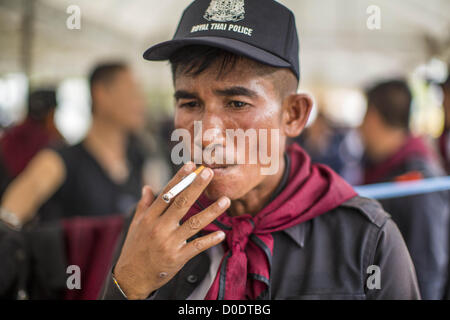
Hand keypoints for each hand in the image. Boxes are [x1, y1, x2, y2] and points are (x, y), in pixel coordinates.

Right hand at [113, 162, 228, 298]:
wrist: (131, 277)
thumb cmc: (135, 247)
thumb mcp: (136, 224)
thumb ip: (144, 205)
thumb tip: (147, 187)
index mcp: (149, 217)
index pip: (167, 193)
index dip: (179, 178)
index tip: (191, 166)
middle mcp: (159, 228)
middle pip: (181, 203)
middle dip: (196, 187)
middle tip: (209, 173)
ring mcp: (169, 243)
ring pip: (194, 224)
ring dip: (211, 212)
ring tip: (226, 200)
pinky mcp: (177, 258)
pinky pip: (196, 247)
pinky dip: (209, 240)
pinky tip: (221, 234)